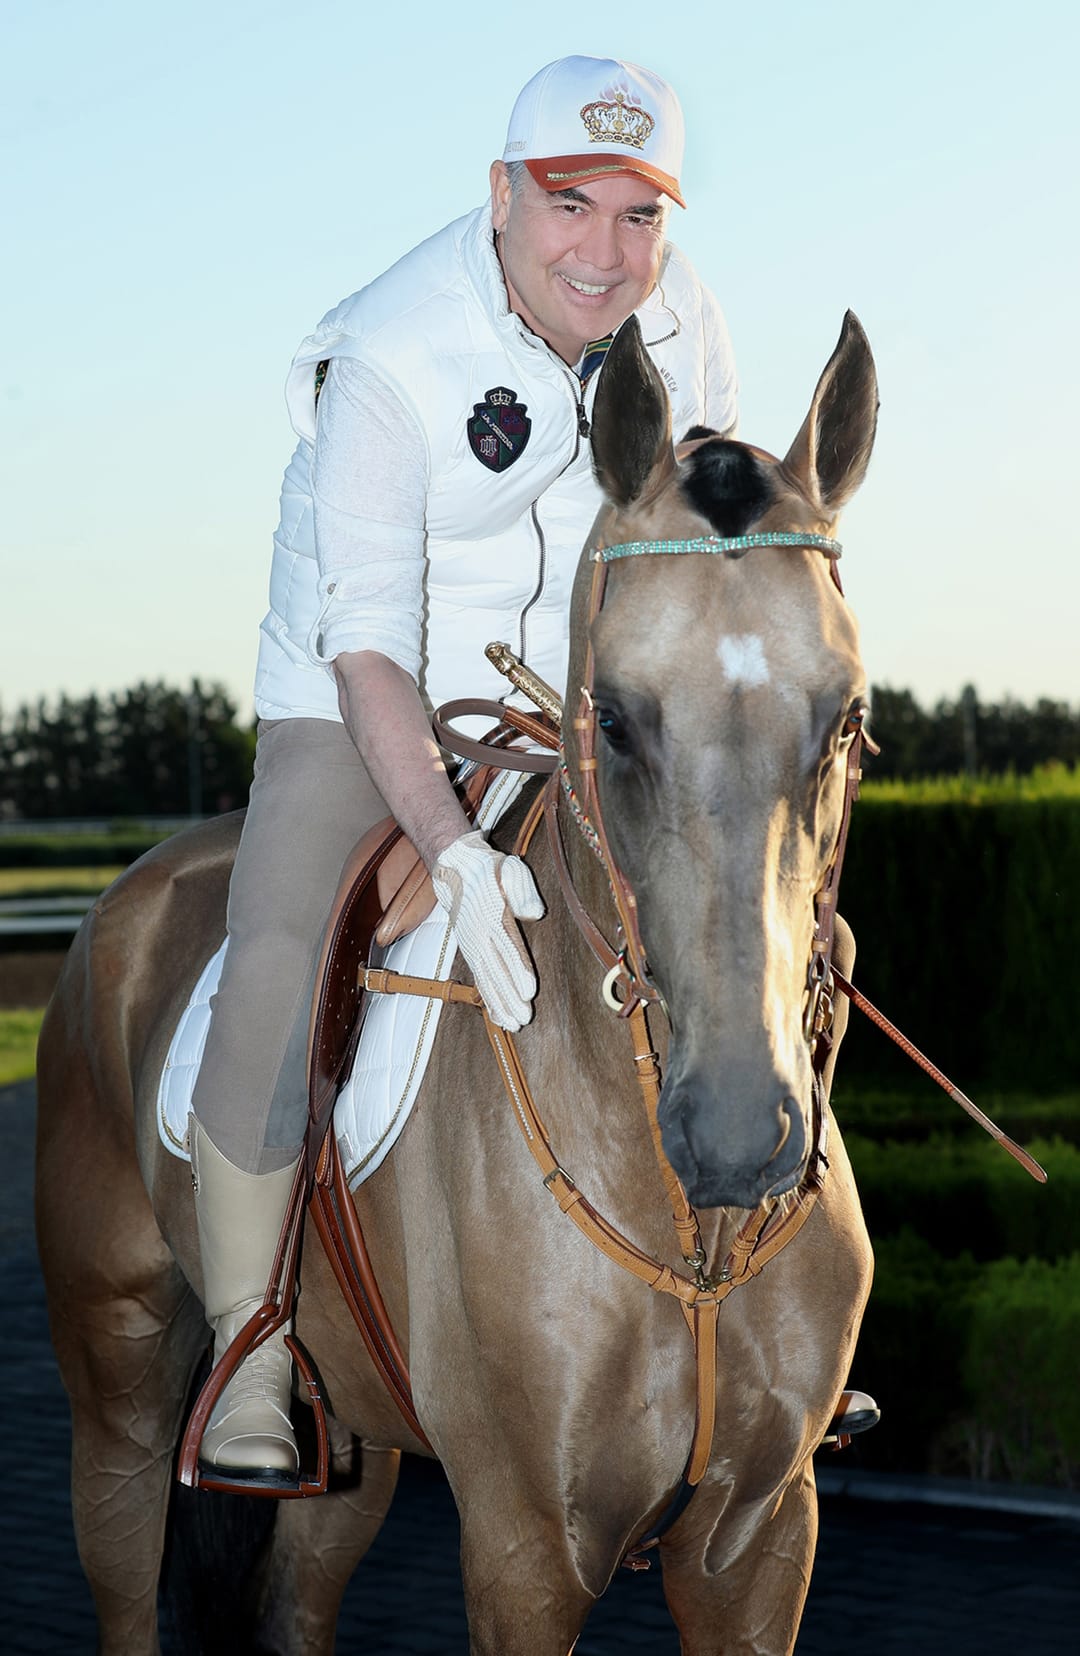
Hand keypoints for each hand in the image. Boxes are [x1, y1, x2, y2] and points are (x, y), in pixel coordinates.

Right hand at [431, 831, 544, 1029]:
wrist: (456, 868)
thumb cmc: (490, 868)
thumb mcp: (509, 869)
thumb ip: (522, 889)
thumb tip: (535, 913)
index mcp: (492, 914)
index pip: (507, 946)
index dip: (518, 969)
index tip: (529, 990)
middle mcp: (479, 934)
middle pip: (496, 970)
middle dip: (510, 996)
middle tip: (524, 1019)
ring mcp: (472, 944)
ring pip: (486, 979)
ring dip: (499, 1004)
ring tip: (513, 1025)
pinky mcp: (470, 950)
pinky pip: (479, 978)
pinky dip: (488, 999)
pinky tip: (498, 1016)